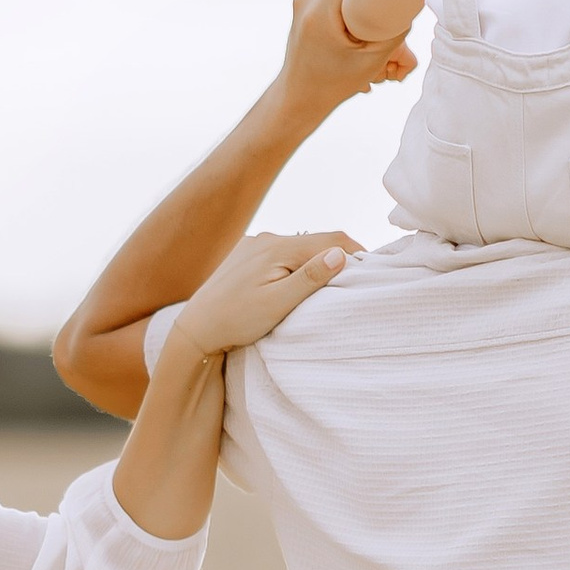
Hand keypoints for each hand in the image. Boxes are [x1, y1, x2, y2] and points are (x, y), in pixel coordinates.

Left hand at [167, 229, 362, 364]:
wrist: (195, 330)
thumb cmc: (235, 322)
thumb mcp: (278, 305)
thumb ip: (309, 278)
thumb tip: (340, 255)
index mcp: (278, 247)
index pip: (331, 240)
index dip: (358, 252)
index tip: (374, 271)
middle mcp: (266, 238)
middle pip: (316, 241)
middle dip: (339, 257)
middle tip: (358, 280)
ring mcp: (254, 245)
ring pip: (299, 248)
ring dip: (316, 261)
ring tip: (330, 285)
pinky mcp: (245, 256)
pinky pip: (280, 254)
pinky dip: (296, 265)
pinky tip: (297, 284)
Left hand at [278, 0, 418, 118]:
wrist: (300, 95)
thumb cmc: (333, 84)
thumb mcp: (371, 61)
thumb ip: (395, 32)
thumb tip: (409, 5)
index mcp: (318, 10)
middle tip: (387, 15)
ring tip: (369, 30)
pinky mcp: (306, 1)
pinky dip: (351, 5)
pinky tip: (356, 30)